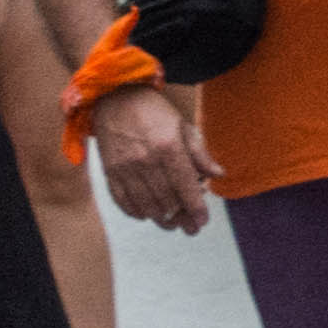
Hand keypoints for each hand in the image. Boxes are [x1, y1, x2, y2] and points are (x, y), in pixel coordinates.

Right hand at [88, 83, 215, 234]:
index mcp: (168, 147)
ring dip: (159, 218)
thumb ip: (200, 153)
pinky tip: (146, 215)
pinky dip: (135, 211)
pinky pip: (122, 200)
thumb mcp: (183, 126)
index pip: (185, 185)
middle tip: (190, 229)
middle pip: (165, 199)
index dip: (195, 207)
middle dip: (180, 217)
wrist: (115, 98)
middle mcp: (145, 160)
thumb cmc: (155, 112)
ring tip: (172, 224)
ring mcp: (125, 168)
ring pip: (144, 203)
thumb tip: (218, 175)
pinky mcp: (109, 171)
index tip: (203, 221)